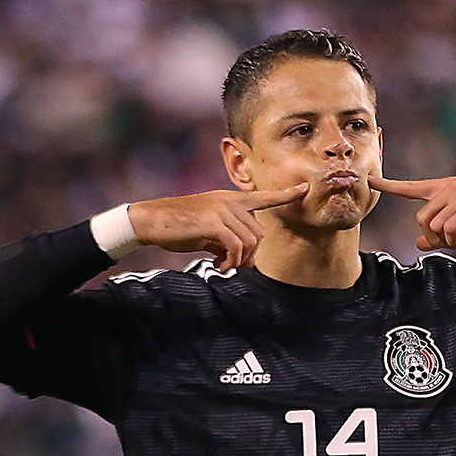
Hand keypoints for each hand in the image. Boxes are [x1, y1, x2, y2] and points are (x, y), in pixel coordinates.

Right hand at [127, 183, 308, 271]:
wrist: (150, 220)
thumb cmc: (177, 227)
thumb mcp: (207, 232)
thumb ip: (227, 238)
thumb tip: (242, 259)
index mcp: (229, 199)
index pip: (263, 197)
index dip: (285, 195)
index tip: (305, 190)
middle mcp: (229, 201)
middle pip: (259, 233)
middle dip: (251, 255)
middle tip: (232, 266)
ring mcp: (222, 210)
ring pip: (250, 242)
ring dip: (240, 261)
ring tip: (223, 266)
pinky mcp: (213, 222)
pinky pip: (236, 246)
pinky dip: (231, 261)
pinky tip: (218, 265)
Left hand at [368, 176, 455, 250]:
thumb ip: (440, 233)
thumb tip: (418, 244)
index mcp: (444, 188)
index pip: (410, 187)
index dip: (389, 186)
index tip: (369, 180)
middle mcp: (449, 188)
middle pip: (421, 219)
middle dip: (432, 237)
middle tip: (452, 241)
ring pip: (434, 225)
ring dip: (446, 240)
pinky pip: (450, 228)